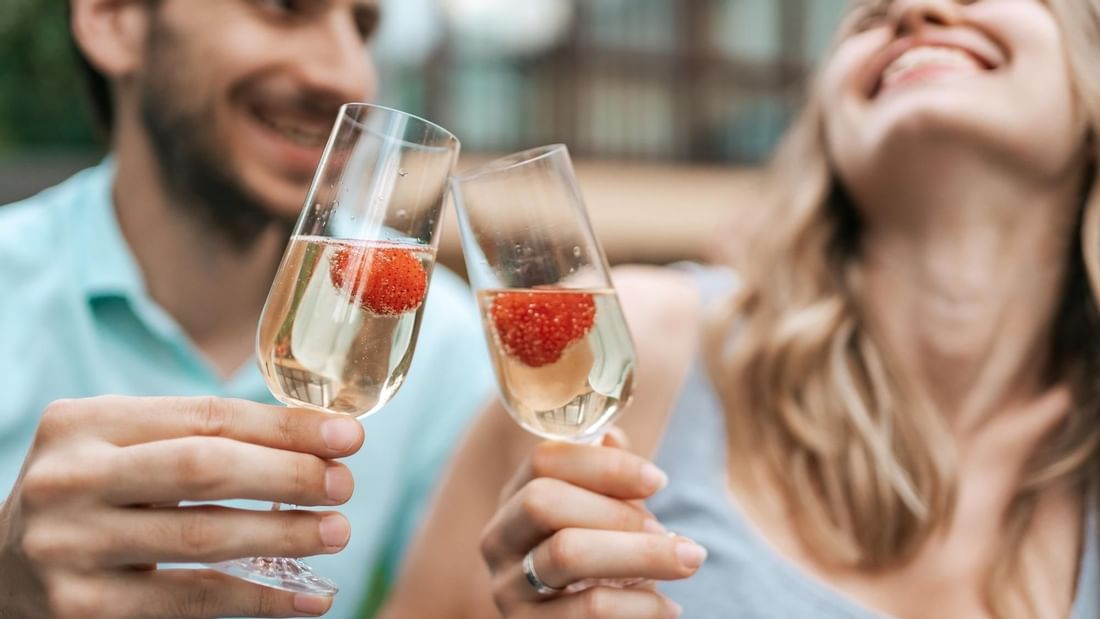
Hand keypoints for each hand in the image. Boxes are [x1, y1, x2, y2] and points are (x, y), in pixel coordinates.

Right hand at [0, 396, 364, 618]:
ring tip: (337, 532)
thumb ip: (197, 438)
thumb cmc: (91, 498)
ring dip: (284, 535)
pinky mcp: (81, 609)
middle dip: (288, 475)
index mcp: (86, 423)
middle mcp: (71, 479)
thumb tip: (314, 440)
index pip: (205, 416)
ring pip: (202, 538)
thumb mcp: (124, 450)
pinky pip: (190, 600)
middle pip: (204, 469)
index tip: (348, 436)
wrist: (0, 574)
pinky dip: (258, 598)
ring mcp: (71, 546)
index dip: (284, 427)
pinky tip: (307, 596)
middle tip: (344, 484)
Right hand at [479, 431, 704, 618]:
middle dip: (618, 512)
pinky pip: (590, 609)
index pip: (542, 460)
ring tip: (689, 560)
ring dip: (642, 553)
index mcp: (514, 498)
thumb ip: (605, 478)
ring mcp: (509, 589)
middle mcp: (500, 540)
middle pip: (543, 501)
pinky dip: (640, 605)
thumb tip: (612, 438)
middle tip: (667, 531)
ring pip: (568, 553)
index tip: (658, 479)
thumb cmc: (600, 564)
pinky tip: (668, 606)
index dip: (603, 465)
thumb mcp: (602, 517)